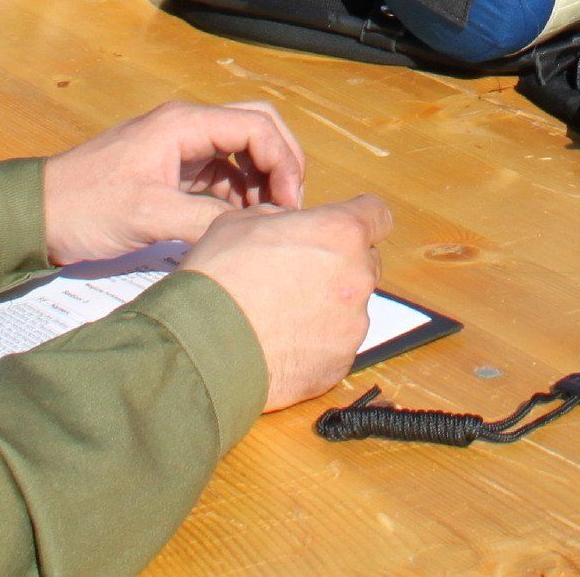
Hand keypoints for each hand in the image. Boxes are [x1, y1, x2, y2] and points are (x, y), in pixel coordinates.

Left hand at [42, 100, 305, 263]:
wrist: (37, 216)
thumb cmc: (86, 207)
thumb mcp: (149, 215)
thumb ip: (208, 218)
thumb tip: (256, 230)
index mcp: (184, 124)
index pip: (257, 128)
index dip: (283, 163)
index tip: (287, 205)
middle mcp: (187, 127)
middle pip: (257, 130)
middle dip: (281, 164)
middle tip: (287, 207)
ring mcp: (180, 148)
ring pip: (241, 153)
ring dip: (260, 183)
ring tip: (264, 223)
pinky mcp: (173, 172)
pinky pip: (220, 175)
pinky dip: (238, 195)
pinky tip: (239, 224)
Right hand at [179, 195, 390, 409]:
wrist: (201, 345)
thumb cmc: (219, 276)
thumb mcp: (241, 221)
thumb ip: (282, 217)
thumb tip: (292, 226)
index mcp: (339, 233)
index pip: (378, 215)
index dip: (359, 219)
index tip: (341, 230)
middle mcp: (357, 277)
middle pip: (365, 263)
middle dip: (339, 265)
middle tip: (298, 276)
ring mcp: (352, 324)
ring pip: (350, 306)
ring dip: (328, 306)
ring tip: (282, 316)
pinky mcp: (340, 363)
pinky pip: (337, 345)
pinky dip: (317, 343)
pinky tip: (282, 343)